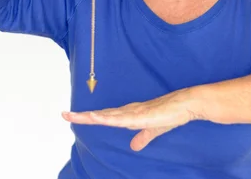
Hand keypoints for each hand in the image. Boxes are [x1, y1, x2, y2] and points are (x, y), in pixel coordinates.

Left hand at [61, 89, 203, 151]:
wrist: (186, 105)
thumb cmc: (170, 113)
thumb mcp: (153, 130)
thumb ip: (143, 137)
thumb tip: (134, 146)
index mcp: (129, 114)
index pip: (105, 116)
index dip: (90, 117)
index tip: (73, 116)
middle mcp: (128, 111)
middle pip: (101, 114)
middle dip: (83, 115)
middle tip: (64, 115)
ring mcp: (134, 112)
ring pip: (108, 115)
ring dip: (91, 116)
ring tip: (74, 116)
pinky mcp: (142, 115)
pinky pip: (121, 118)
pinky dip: (108, 117)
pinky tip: (97, 118)